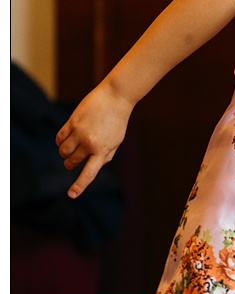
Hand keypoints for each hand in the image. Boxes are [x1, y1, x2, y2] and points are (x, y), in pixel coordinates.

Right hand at [55, 81, 133, 197]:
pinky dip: (59, 142)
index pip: (89, 173)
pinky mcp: (71, 122)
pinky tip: (64, 140)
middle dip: (69, 164)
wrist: (115, 98)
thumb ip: (104, 155)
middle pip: (71, 161)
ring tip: (70, 149)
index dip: (79, 185)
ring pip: (63, 150)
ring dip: (64, 153)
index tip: (71, 195)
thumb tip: (91, 166)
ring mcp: (79, 132)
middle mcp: (89, 143)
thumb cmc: (118, 122)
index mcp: (103, 151)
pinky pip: (59, 138)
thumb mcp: (116, 141)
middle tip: (70, 162)